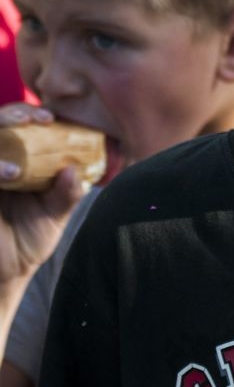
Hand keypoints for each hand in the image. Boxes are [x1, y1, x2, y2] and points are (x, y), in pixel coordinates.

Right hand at [0, 104, 84, 288]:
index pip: (16, 123)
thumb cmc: (29, 239)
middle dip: (11, 115)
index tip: (50, 117)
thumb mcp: (54, 215)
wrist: (5, 273)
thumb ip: (67, 194)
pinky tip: (9, 177)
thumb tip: (73, 171)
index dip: (28, 113)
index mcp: (15, 159)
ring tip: (17, 171)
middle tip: (32, 120)